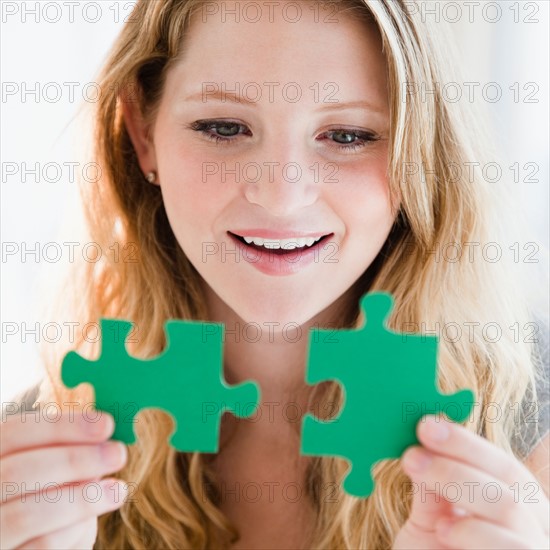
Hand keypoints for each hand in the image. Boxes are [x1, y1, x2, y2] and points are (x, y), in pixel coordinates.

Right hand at [0, 410, 127, 548]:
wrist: (30, 543)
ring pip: (27, 514)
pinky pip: (40, 546)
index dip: (61, 426)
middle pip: (19, 472)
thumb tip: (104, 434)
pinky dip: (73, 531)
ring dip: (83, 498)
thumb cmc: (43, 499)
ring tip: (118, 490)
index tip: (107, 424)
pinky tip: (91, 521)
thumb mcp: (48, 471)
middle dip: (76, 460)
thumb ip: (64, 452)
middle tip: (118, 454)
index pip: (14, 432)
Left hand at [393, 414, 549, 548]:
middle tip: (413, 453)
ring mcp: (533, 548)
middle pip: (510, 479)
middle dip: (458, 459)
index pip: (498, 463)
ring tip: (426, 498)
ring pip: (512, 507)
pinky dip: (476, 533)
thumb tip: (420, 440)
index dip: (465, 442)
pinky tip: (446, 533)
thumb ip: (431, 486)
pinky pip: (517, 547)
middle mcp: (532, 525)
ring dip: (462, 490)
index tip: (424, 425)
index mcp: (511, 503)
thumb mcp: (428, 521)